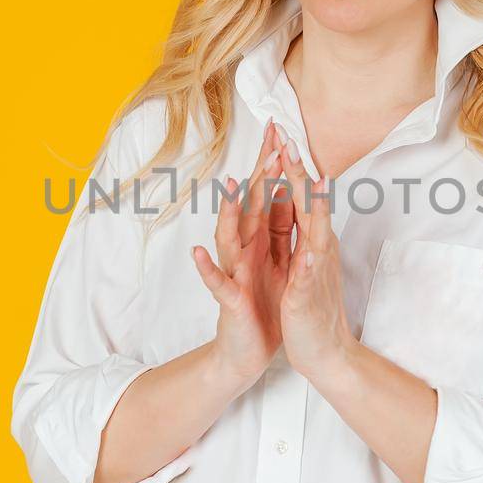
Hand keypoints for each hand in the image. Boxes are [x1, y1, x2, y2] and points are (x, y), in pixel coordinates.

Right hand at [190, 118, 295, 382]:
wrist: (247, 351)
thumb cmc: (264, 307)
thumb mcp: (279, 263)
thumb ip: (279, 229)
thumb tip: (286, 193)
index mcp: (262, 241)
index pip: (270, 195)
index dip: (276, 165)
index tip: (284, 131)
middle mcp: (245, 250)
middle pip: (251, 206)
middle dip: (260, 174)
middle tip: (270, 142)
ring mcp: (234, 272)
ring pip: (229, 237)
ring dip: (230, 212)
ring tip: (231, 186)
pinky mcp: (230, 299)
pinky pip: (216, 281)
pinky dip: (206, 267)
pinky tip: (196, 251)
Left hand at [275, 132, 357, 380]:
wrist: (327, 353)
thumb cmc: (313, 308)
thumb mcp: (307, 264)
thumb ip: (305, 233)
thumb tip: (303, 204)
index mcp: (311, 242)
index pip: (300, 196)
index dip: (291, 166)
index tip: (283, 134)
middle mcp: (316, 251)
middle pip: (307, 204)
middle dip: (297, 171)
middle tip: (290, 136)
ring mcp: (313, 272)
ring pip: (314, 233)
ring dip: (310, 206)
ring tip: (307, 178)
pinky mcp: (305, 297)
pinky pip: (305, 278)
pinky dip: (306, 262)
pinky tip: (307, 250)